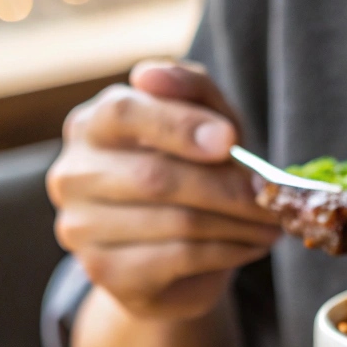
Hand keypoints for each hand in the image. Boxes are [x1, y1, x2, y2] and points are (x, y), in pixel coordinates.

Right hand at [47, 60, 279, 319]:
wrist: (170, 260)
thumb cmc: (188, 174)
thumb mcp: (202, 123)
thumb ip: (189, 90)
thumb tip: (149, 74)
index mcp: (90, 125)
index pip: (124, 114)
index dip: (178, 126)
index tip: (229, 140)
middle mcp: (73, 174)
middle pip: (155, 176)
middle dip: (226, 186)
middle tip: (272, 195)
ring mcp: (81, 228)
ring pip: (174, 221)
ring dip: (238, 223)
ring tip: (273, 222)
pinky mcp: (104, 272)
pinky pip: (178, 258)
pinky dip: (228, 251)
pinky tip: (251, 246)